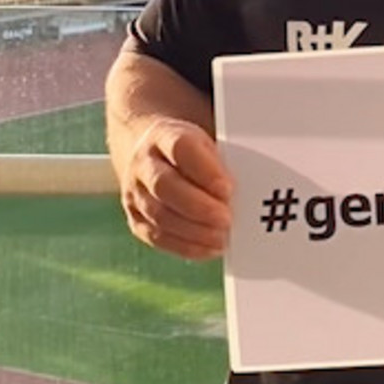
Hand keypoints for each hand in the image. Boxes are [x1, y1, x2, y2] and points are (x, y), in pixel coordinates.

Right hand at [119, 117, 233, 259]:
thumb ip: (221, 161)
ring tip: (221, 237)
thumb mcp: (205, 141)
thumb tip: (249, 187)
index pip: (181, 148)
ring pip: (159, 215)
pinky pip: (157, 237)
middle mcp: (143, 163)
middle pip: (165, 185)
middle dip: (199, 206)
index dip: (205, 170)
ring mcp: (134, 192)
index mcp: (164, 135)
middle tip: (227, 218)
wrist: (148, 152)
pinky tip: (208, 247)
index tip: (228, 188)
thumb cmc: (188, 150)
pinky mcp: (135, 219)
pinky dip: (185, 246)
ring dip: (194, 231)